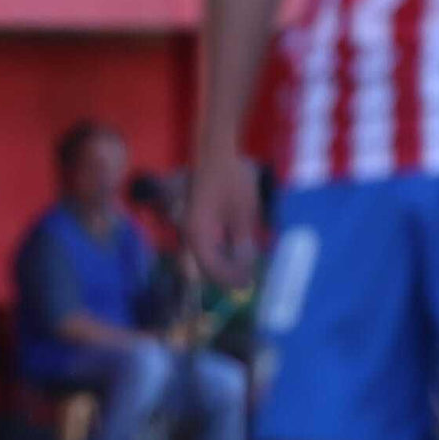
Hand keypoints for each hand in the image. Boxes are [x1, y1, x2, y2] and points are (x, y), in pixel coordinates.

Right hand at [186, 154, 260, 288]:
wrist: (216, 154)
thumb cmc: (231, 181)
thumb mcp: (243, 214)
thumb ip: (242, 243)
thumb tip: (245, 267)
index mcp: (198, 235)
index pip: (212, 269)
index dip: (230, 279)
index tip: (248, 284)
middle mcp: (190, 235)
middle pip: (205, 267)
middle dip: (225, 276)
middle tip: (247, 281)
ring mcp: (191, 228)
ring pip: (205, 257)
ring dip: (222, 266)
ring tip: (243, 269)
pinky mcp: (197, 222)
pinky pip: (206, 245)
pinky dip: (220, 253)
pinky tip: (235, 251)